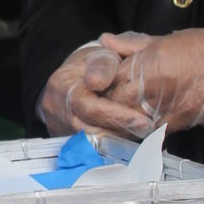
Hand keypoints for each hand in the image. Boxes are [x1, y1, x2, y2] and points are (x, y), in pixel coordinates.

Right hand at [38, 37, 156, 139]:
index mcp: (62, 86)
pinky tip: (125, 136)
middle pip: (90, 130)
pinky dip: (109, 144)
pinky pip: (88, 147)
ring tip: (139, 132)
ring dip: (117, 139)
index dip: (116, 115)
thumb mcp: (98, 56)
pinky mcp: (65, 139)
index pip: (89, 107)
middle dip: (121, 130)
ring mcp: (59, 127)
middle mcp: (57, 110)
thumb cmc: (90, 66)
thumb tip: (97, 82)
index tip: (142, 120)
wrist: (69, 79)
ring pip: (90, 142)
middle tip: (146, 129)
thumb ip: (102, 66)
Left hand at [99, 20, 203, 132]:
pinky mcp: (180, 123)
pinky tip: (139, 120)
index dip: (104, 80)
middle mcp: (156, 88)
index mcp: (151, 63)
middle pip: (118, 101)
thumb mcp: (165, 39)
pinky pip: (152, 130)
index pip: (113, 77)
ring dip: (123, 116)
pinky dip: (142, 126)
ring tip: (120, 111)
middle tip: (106, 98)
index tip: (102, 81)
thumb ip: (132, 45)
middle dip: (110, 99)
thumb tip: (105, 42)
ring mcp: (168, 108)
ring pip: (132, 119)